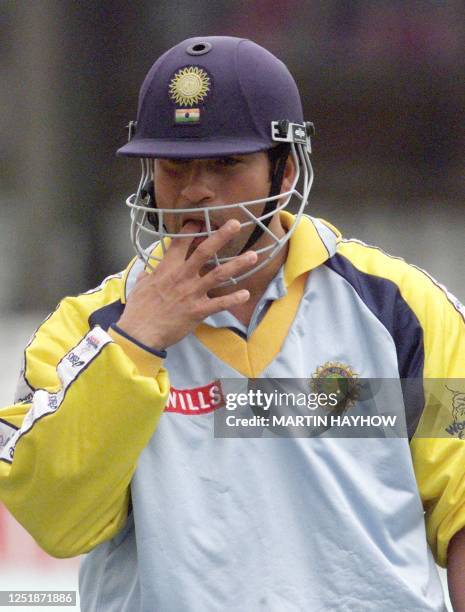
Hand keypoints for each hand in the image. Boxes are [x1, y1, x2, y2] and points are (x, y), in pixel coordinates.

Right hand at [116, 219, 257, 350]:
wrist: (140, 331)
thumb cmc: (138, 309)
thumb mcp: (140, 286)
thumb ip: (148, 276)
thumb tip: (148, 273)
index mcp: (167, 268)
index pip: (180, 243)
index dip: (191, 230)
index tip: (201, 222)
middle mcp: (182, 276)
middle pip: (204, 251)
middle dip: (221, 236)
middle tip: (236, 224)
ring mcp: (192, 292)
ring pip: (218, 274)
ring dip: (237, 265)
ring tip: (253, 256)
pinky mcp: (198, 310)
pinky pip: (219, 303)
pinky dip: (233, 299)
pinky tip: (246, 294)